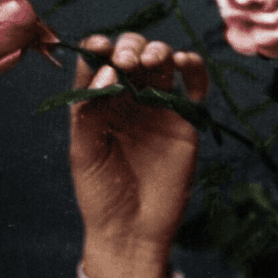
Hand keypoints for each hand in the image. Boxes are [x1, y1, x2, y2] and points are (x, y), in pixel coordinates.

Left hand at [69, 32, 208, 277]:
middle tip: (126, 62)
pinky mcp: (184, 119)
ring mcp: (156, 105)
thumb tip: (107, 71)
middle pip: (130, 53)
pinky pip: (194, 85)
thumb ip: (89, 110)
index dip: (98, 46)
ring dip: (157, 51)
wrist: (131, 230)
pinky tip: (184, 61)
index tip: (98, 46)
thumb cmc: (99, 193)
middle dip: (128, 48)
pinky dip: (193, 67)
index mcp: (96, 100)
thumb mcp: (83, 151)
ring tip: (151, 61)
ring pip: (161, 62)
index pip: (96, 61)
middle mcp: (126, 96)